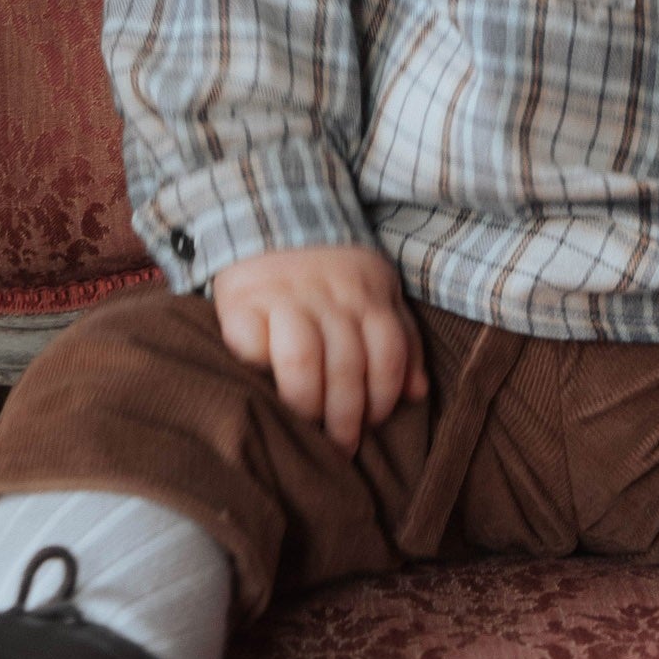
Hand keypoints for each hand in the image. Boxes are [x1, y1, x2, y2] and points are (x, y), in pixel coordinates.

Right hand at [211, 244, 428, 452]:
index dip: (384, 395)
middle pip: (348, 364)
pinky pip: (252, 344)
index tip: (372, 424)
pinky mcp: (240, 302)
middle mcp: (329, 294)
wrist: (268, 212)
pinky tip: (265, 382)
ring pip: (303, 359)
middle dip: (346, 416)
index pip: (389, 351)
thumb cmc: (330, 271)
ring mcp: (283, 296)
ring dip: (308, 403)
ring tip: (306, 426)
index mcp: (367, 292)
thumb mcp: (375, 290)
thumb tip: (417, 394)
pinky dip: (260, 367)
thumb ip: (400, 339)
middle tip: (340, 447)